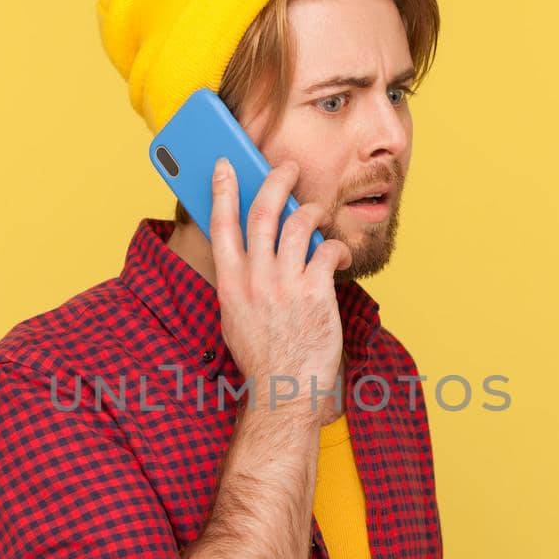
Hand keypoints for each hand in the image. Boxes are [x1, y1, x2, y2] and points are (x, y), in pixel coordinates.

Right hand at [208, 157, 352, 424]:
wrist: (285, 392)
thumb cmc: (263, 357)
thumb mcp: (235, 316)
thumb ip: (240, 280)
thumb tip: (251, 247)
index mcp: (229, 284)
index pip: (220, 224)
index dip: (223, 190)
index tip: (226, 166)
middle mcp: (254, 279)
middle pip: (263, 212)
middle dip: (276, 180)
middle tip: (287, 167)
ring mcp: (284, 284)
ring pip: (298, 224)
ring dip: (311, 211)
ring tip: (317, 211)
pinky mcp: (315, 292)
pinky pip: (327, 251)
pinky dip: (335, 247)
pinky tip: (338, 255)